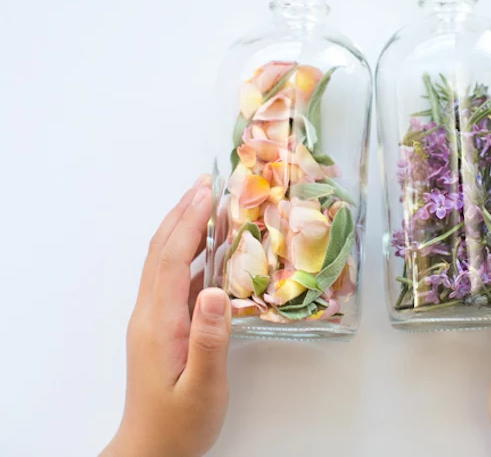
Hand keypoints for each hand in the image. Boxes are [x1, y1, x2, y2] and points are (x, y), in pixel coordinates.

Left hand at [101, 175, 231, 456]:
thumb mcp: (202, 387)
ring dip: (183, 228)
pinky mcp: (162, 326)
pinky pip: (174, 278)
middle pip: (162, 251)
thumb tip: (218, 292)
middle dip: (182, 213)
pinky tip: (209, 251)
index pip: (171, 259)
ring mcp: (153, 318)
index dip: (188, 222)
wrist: (152, 449)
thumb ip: (210, 340)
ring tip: (207, 204)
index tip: (207, 192)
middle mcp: (150, 313)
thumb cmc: (180, 423)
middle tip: (206, 183)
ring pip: (165, 261)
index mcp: (158, 322)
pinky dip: (189, 254)